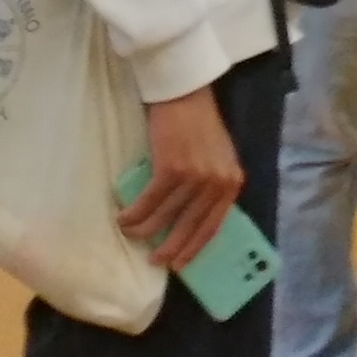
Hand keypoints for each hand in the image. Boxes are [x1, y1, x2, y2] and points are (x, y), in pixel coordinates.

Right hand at [116, 85, 242, 270]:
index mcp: (232, 182)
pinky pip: (150, 201)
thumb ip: (212, 185)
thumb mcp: (217, 157)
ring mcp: (195, 177)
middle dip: (171, 248)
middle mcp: (217, 183)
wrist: (185, 93)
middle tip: (156, 260)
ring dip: (145, 229)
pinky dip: (135, 213)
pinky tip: (124, 219)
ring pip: (166, 216)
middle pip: (191, 226)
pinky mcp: (171, 169)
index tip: (180, 264)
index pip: (213, 226)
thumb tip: (192, 216)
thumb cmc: (198, 123)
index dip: (194, 248)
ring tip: (132, 235)